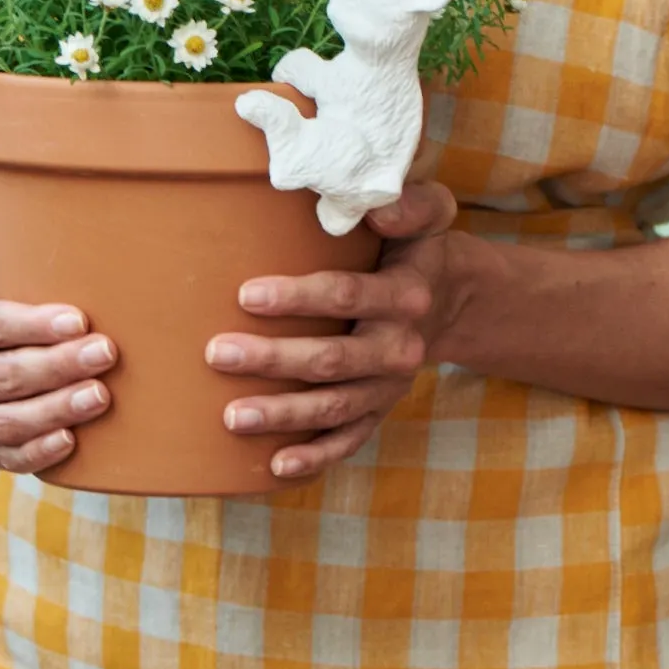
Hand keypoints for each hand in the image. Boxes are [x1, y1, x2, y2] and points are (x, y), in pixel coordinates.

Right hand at [0, 184, 115, 471]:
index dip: (30, 325)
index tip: (77, 318)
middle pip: (2, 377)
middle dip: (56, 367)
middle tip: (107, 352)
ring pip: (6, 423)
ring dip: (54, 411)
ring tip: (102, 396)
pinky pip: (5, 459)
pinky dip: (35, 455)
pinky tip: (71, 441)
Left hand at [203, 178, 462, 481]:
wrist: (450, 298)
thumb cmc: (417, 245)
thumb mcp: (428, 212)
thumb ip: (407, 203)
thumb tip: (374, 210)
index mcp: (405, 295)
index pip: (346, 295)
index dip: (297, 298)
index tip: (246, 294)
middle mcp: (400, 346)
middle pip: (332, 360)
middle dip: (273, 360)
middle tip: (217, 353)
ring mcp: (389, 385)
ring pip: (334, 406)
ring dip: (283, 415)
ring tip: (232, 417)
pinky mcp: (380, 409)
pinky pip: (349, 439)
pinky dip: (315, 456)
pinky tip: (275, 466)